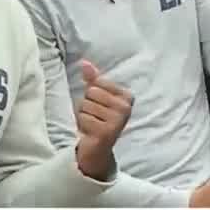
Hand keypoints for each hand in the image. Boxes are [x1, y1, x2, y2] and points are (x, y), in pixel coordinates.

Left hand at [74, 61, 131, 179]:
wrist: (98, 147)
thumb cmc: (98, 119)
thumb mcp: (97, 97)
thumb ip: (92, 79)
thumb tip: (84, 62)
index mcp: (127, 96)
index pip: (96, 83)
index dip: (92, 94)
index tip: (100, 106)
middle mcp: (126, 108)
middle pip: (91, 93)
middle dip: (87, 105)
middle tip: (95, 117)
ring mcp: (118, 120)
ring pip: (85, 106)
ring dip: (84, 116)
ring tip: (92, 124)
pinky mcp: (107, 132)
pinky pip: (83, 119)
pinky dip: (83, 126)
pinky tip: (91, 132)